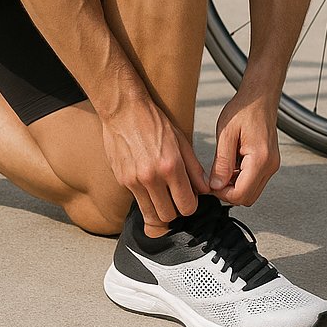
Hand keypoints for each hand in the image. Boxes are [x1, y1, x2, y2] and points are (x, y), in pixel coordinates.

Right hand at [100, 98, 208, 230]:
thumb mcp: (181, 140)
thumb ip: (194, 169)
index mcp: (170, 166)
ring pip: (150, 216)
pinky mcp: (121, 180)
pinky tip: (148, 184)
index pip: (186, 207)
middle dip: (175, 211)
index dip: (191, 205)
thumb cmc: (153, 121)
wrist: (123, 109)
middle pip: (168, 217)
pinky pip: (137, 201)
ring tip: (162, 197)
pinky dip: (145, 199)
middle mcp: (151, 177)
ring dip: (159, 211)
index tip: (189, 198)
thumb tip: (204, 190)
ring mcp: (134, 180)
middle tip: (175, 198)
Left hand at [208, 92, 280, 206]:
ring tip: (223, 167)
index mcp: (260, 159)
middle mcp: (270, 165)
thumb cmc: (243, 109)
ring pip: (251, 191)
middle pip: (248, 198)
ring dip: (234, 186)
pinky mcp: (269, 162)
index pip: (241, 194)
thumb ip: (221, 163)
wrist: (259, 98)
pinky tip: (231, 163)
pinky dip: (241, 179)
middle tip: (214, 178)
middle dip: (228, 193)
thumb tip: (215, 186)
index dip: (222, 194)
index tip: (211, 184)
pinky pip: (254, 181)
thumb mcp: (226, 134)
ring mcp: (271, 165)